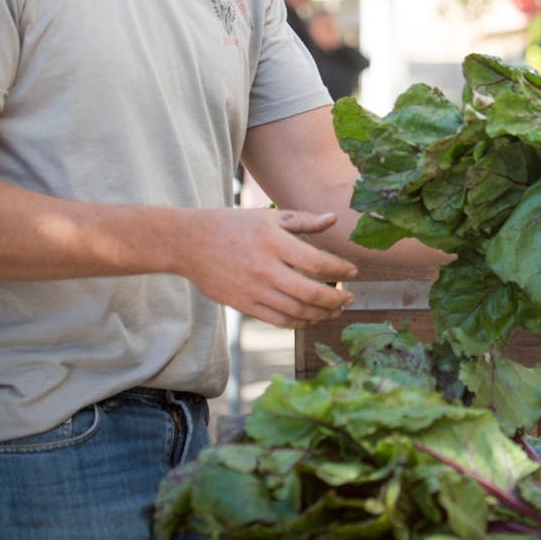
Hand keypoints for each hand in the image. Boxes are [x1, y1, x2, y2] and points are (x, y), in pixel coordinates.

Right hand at [186, 209, 357, 327]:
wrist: (188, 243)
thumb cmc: (232, 225)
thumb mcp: (267, 216)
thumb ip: (303, 221)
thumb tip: (333, 219)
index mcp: (272, 241)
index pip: (315, 262)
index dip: (339, 269)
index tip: (353, 272)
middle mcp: (263, 268)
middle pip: (309, 293)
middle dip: (335, 299)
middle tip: (349, 299)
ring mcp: (252, 289)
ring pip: (295, 311)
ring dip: (320, 314)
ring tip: (334, 311)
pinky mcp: (242, 305)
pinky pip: (277, 320)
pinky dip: (298, 322)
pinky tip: (310, 318)